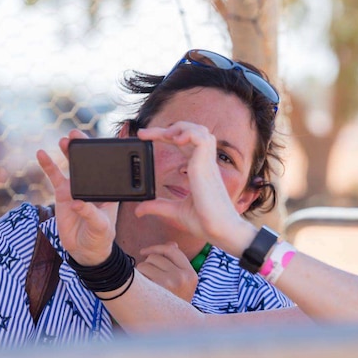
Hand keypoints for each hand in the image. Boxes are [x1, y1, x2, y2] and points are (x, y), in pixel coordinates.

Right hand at [36, 130, 118, 265]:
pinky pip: (55, 177)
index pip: (111, 170)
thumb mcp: (101, 226)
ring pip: (73, 166)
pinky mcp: (63, 194)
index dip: (110, 155)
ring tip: (64, 140)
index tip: (107, 140)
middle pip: (90, 163)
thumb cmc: (100, 237)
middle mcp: (94, 186)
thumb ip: (91, 214)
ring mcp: (77, 188)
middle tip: (77, 135)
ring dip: (68, 152)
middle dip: (85, 148)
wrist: (85, 249)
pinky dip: (48, 165)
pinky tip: (41, 154)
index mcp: (110, 191)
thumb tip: (77, 203)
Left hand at [134, 122, 254, 255]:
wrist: (219, 231)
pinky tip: (176, 140)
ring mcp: (207, 164)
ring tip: (165, 135)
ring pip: (200, 130)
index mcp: (200, 171)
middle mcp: (205, 164)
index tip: (145, 138)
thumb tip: (139, 210)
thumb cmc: (206, 222)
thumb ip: (157, 206)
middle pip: (192, 132)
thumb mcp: (174, 212)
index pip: (183, 144)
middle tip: (144, 134)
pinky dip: (188, 133)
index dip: (165, 137)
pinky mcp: (206, 166)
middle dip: (168, 128)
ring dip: (180, 127)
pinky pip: (201, 139)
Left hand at [138, 242, 198, 301]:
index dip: (157, 248)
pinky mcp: (154, 291)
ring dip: (141, 271)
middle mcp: (182, 277)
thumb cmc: (175, 301)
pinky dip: (137, 280)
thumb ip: (178, 262)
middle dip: (147, 263)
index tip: (144, 252)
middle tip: (148, 276)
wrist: (172, 326)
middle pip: (155, 257)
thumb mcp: (184, 283)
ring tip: (145, 283)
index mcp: (191, 274)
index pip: (172, 250)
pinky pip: (139, 276)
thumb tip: (172, 244)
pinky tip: (142, 289)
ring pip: (144, 265)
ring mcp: (169, 284)